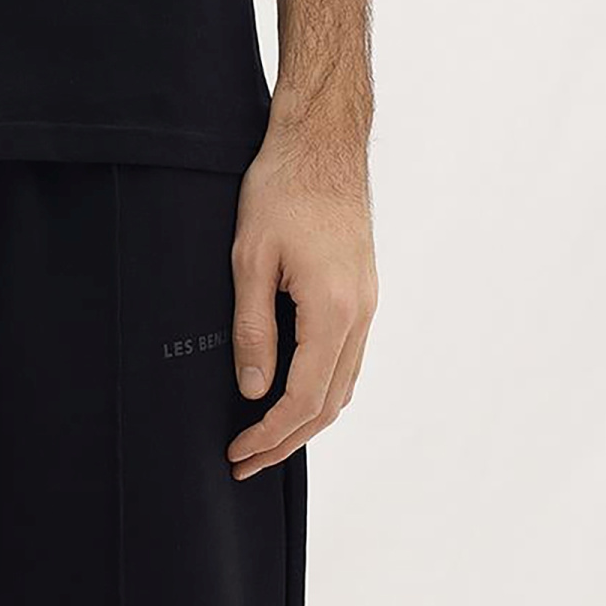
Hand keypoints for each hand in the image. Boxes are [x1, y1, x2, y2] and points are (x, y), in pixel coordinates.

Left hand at [225, 128, 376, 479]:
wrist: (322, 142)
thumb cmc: (281, 189)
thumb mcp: (249, 257)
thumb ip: (253, 327)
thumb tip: (253, 391)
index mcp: (334, 312)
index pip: (302, 398)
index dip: (268, 433)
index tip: (236, 451)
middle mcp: (361, 316)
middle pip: (329, 405)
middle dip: (285, 440)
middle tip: (243, 462)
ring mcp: (368, 304)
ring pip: (344, 386)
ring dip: (306, 420)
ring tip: (264, 439)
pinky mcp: (364, 292)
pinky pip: (348, 359)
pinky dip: (322, 389)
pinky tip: (294, 392)